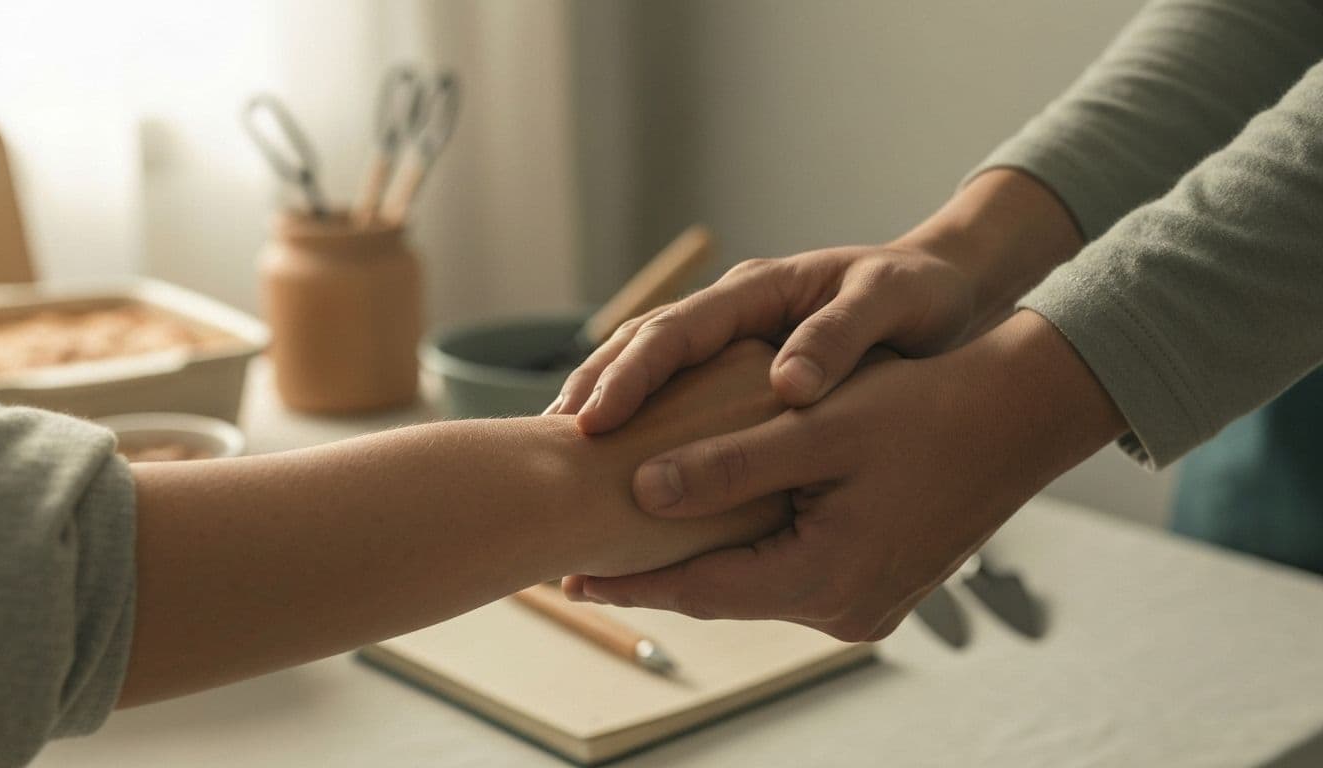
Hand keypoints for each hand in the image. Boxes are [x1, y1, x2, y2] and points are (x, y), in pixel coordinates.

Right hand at [547, 169, 1084, 434]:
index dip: (629, 376)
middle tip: (551, 446)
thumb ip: (839, 338)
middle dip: (594, 392)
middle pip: (641, 347)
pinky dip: (645, 428)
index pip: (674, 330)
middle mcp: (732, 312)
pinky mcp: (739, 374)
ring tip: (561, 461)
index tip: (593, 423)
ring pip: (649, 370)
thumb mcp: (890, 305)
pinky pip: (677, 397)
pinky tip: (623, 470)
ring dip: (605, 408)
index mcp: (757, 290)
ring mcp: (731, 341)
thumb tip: (787, 387)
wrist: (946, 291)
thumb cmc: (919, 295)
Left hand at [563, 312, 1125, 640]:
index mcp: (825, 578)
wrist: (1022, 415)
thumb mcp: (816, 428)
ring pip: (755, 585)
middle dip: (656, 575)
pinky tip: (710, 531)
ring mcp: (866, 606)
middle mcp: (844, 609)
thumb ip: (727, 466)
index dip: (629, 582)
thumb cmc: (924, 408)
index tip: (566, 578)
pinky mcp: (878, 589)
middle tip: (582, 566)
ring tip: (632, 543)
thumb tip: (640, 493)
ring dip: (699, 562)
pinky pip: (790, 576)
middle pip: (723, 594)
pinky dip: (747, 553)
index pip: (700, 589)